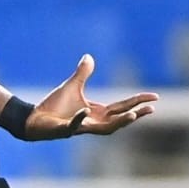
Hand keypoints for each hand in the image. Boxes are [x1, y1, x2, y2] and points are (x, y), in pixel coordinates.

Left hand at [26, 54, 157, 138]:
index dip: (138, 101)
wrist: (33, 119)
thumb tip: (89, 57)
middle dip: (136, 114)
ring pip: (105, 128)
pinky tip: (86, 111)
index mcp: (98, 112)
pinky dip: (80, 119)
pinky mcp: (65, 130)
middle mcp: (93, 121)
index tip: (155, 97)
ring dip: (119, 122)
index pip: (123, 106)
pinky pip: (74, 126)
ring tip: (132, 114)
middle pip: (119, 119)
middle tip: (151, 109)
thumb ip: (82, 73)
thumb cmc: (53, 107)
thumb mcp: (72, 86)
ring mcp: (80, 127)